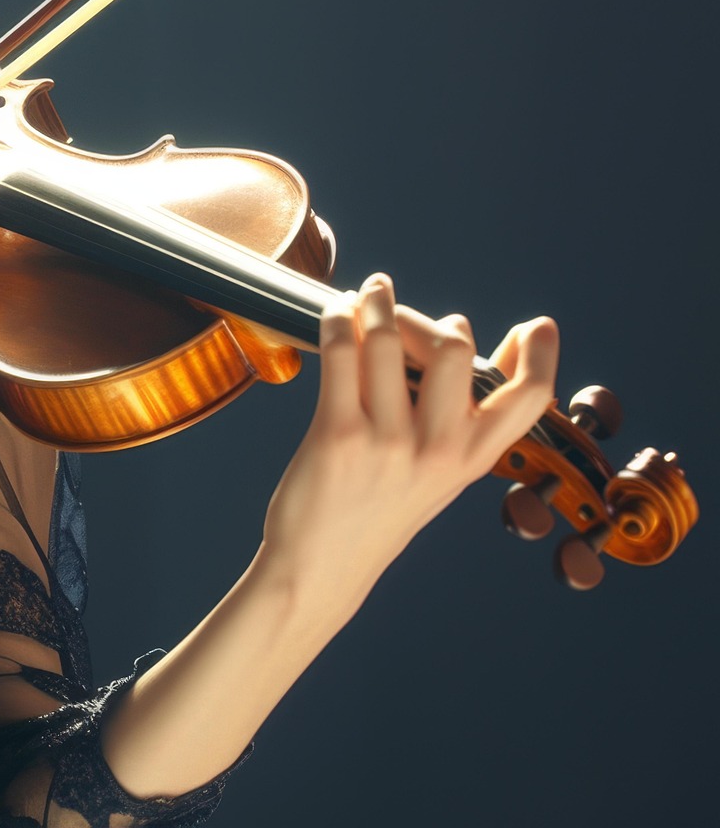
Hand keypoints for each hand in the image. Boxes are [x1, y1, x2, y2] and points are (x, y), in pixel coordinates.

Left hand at [258, 272, 558, 616]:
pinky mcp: (337, 435)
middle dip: (428, 319)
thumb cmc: (375, 512)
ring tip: (368, 292)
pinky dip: (339, 320)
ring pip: (391, 341)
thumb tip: (474, 348)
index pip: (530, 400)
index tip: (538, 327)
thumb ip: (459, 422)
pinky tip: (337, 313)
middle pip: (456, 350)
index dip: (543, 357)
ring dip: (377, 302)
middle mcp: (439, 450)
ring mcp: (389, 442)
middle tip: (401, 313)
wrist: (320, 569)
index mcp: (472, 459)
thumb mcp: (436, 477)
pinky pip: (342, 353)